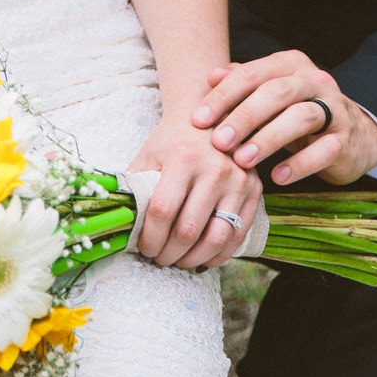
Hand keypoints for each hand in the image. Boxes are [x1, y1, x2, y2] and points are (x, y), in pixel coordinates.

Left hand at [126, 118, 263, 269]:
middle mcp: (216, 168)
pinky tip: (202, 257)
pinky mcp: (255, 190)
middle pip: (188, 230)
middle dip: (168, 254)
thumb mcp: (148, 156)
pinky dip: (219, 255)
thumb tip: (121, 225)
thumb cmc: (172, 141)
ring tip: (179, 260)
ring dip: (194, 259)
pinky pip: (238, 235)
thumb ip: (134, 188)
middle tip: (158, 259)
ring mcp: (239, 180)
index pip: (162, 211)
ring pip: (217, 239)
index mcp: (184, 157)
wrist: (210, 116)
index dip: (149, 238)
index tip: (142, 248)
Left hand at [191, 50, 376, 185]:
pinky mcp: (345, 139)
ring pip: (301, 117)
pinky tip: (276, 177)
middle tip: (218, 141)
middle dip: (244, 116)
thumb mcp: (269, 94)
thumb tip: (211, 76)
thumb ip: (242, 83)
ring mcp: (335, 108)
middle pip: (276, 92)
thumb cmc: (295, 111)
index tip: (199, 119)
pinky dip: (299, 164)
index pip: (252, 74)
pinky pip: (324, 150)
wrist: (351, 134)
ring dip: (269, 139)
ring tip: (243, 160)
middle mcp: (314, 80)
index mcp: (289, 64)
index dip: (224, 95)